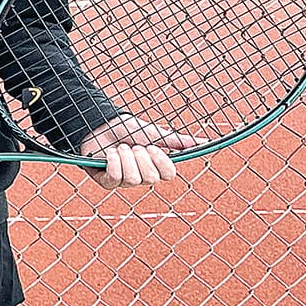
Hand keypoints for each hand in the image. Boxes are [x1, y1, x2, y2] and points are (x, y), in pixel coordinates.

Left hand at [80, 115, 194, 189]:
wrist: (100, 123)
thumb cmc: (127, 129)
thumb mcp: (154, 134)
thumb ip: (176, 141)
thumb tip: (204, 142)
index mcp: (155, 166)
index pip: (169, 175)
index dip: (161, 161)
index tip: (152, 147)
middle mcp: (141, 177)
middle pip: (151, 179)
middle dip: (141, 158)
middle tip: (133, 146)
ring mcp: (123, 181)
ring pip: (133, 180)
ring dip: (126, 158)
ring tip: (120, 147)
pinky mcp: (106, 182)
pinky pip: (114, 180)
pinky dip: (113, 162)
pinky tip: (110, 153)